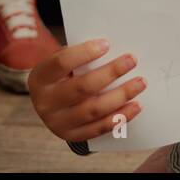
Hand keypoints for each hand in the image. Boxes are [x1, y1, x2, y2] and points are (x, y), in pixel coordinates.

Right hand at [29, 39, 146, 143]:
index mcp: (40, 77)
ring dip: (121, 96)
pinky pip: (99, 128)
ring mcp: (57, 123)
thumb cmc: (61, 75)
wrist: (48, 104)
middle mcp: (45, 102)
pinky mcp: (72, 136)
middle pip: (82, 87)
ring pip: (94, 110)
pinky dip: (119, 117)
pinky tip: (135, 106)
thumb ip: (79, 56)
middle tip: (131, 60)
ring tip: (140, 83)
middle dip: (110, 73)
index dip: (84, 52)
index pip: (61, 63)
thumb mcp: (60, 63)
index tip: (107, 44)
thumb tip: (111, 48)